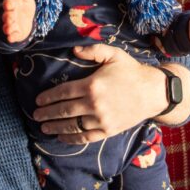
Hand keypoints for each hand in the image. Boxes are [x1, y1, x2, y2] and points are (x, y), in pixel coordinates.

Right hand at [2, 0, 35, 42]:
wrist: (27, 20)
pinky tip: (11, 38)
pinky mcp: (15, 34)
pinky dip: (11, 37)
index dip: (8, 3)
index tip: (8, 4)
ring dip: (8, 27)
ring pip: (8, 26)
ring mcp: (12, 25)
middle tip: (9, 17)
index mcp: (13, 5)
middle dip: (7, 17)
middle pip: (7, 16)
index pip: (9, 3)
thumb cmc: (25, 7)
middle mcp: (10, 15)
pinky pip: (12, 36)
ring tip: (8, 28)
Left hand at [32, 44, 166, 143]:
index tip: (38, 100)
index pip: (63, 92)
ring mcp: (101, 120)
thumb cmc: (131, 71)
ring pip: (72, 126)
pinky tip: (62, 137)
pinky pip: (86, 137)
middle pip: (64, 111)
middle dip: (47, 114)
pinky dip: (72, 139)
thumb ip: (92, 50)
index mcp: (92, 85)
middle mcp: (94, 104)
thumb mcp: (113, 54)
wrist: (153, 92)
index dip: (48, 97)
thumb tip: (73, 51)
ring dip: (55, 127)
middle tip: (35, 115)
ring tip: (44, 127)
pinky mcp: (108, 130)